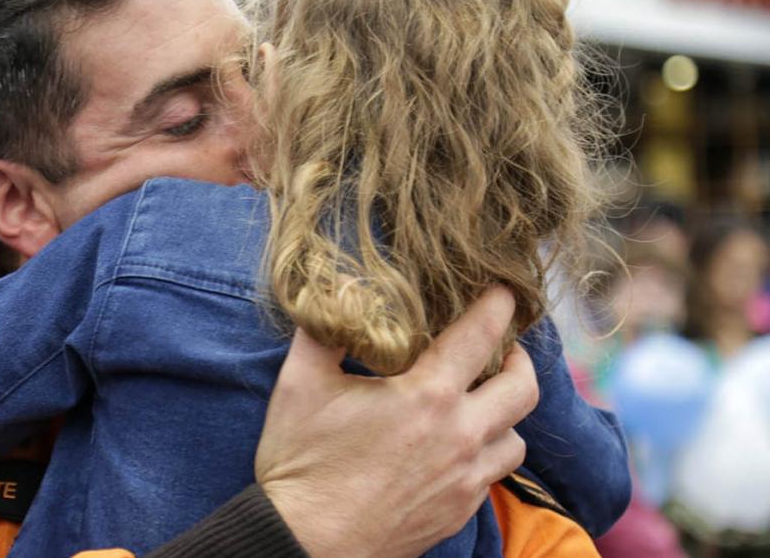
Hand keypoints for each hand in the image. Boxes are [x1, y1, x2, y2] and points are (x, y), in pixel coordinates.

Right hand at [255, 286, 537, 557]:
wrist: (305, 543)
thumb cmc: (302, 464)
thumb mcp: (299, 385)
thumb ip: (322, 332)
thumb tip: (336, 296)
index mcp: (427, 397)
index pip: (481, 336)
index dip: (497, 306)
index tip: (503, 291)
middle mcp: (460, 436)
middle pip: (524, 388)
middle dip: (519, 360)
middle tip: (501, 349)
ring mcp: (464, 480)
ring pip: (516, 438)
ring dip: (505, 414)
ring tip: (481, 402)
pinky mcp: (458, 512)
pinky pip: (492, 476)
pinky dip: (485, 453)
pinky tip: (457, 447)